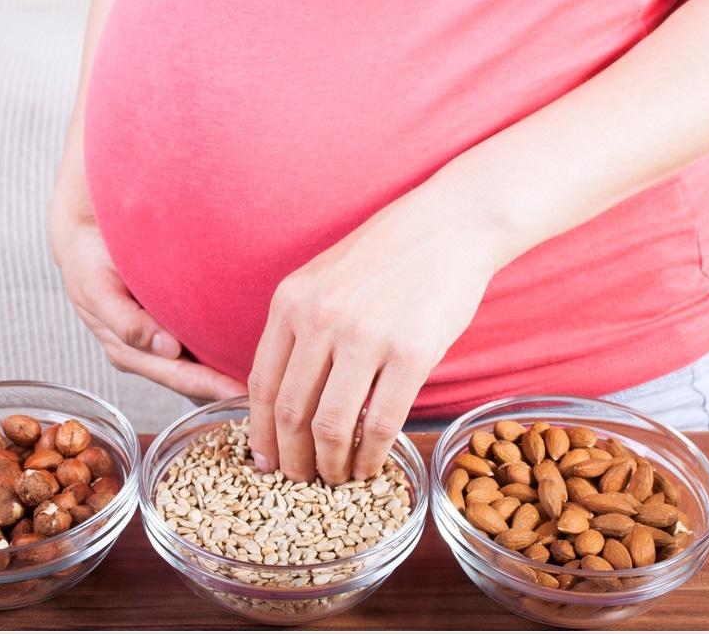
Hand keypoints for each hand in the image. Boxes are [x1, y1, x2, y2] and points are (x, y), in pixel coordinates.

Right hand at [50, 212, 246, 401]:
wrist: (83, 240)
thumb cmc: (89, 263)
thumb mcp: (97, 289)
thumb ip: (127, 322)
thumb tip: (166, 350)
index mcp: (129, 352)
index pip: (179, 377)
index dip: (212, 388)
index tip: (243, 395)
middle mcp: (147, 354)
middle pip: (194, 381)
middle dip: (227, 392)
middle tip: (266, 398)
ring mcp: (158, 344)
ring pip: (198, 369)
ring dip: (226, 379)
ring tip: (265, 383)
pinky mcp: (167, 328)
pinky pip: (198, 349)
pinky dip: (220, 356)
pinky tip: (247, 356)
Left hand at [247, 188, 499, 483]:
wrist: (448, 226)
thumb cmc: (385, 255)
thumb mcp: (322, 279)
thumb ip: (299, 329)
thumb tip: (283, 397)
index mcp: (291, 302)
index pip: (262, 384)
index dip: (260, 433)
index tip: (263, 460)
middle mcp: (321, 319)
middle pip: (291, 412)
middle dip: (292, 459)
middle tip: (299, 481)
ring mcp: (366, 337)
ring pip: (333, 426)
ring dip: (331, 465)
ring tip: (336, 479)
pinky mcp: (412, 353)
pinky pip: (382, 422)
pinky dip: (371, 455)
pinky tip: (370, 466)